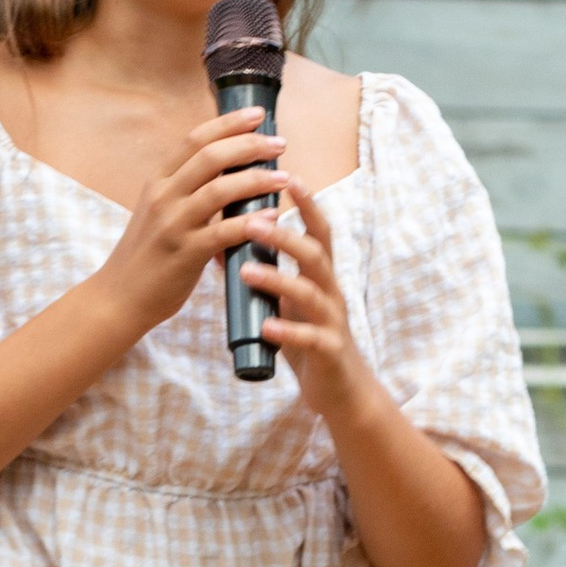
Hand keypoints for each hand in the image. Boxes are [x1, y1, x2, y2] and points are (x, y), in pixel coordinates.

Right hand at [97, 107, 294, 340]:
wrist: (119, 297)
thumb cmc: (147, 255)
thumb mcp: (159, 212)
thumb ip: (187, 190)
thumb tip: (231, 171)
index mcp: (158, 181)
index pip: (195, 139)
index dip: (228, 124)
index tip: (258, 115)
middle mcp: (164, 196)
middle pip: (211, 156)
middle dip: (250, 145)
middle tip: (280, 143)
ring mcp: (173, 224)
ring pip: (220, 190)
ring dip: (257, 180)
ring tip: (283, 177)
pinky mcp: (185, 253)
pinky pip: (224, 231)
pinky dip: (251, 221)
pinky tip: (272, 216)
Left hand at [240, 181, 365, 422]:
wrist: (341, 390)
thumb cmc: (309, 339)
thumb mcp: (287, 303)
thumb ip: (265, 275)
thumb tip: (224, 246)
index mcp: (321, 277)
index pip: (317, 231)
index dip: (307, 204)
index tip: (288, 176)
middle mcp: (331, 292)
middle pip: (315, 253)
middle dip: (285, 235)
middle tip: (251, 221)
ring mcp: (332, 321)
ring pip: (310, 291)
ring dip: (278, 278)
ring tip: (246, 270)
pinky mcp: (330, 351)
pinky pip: (311, 338)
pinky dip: (288, 330)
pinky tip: (267, 326)